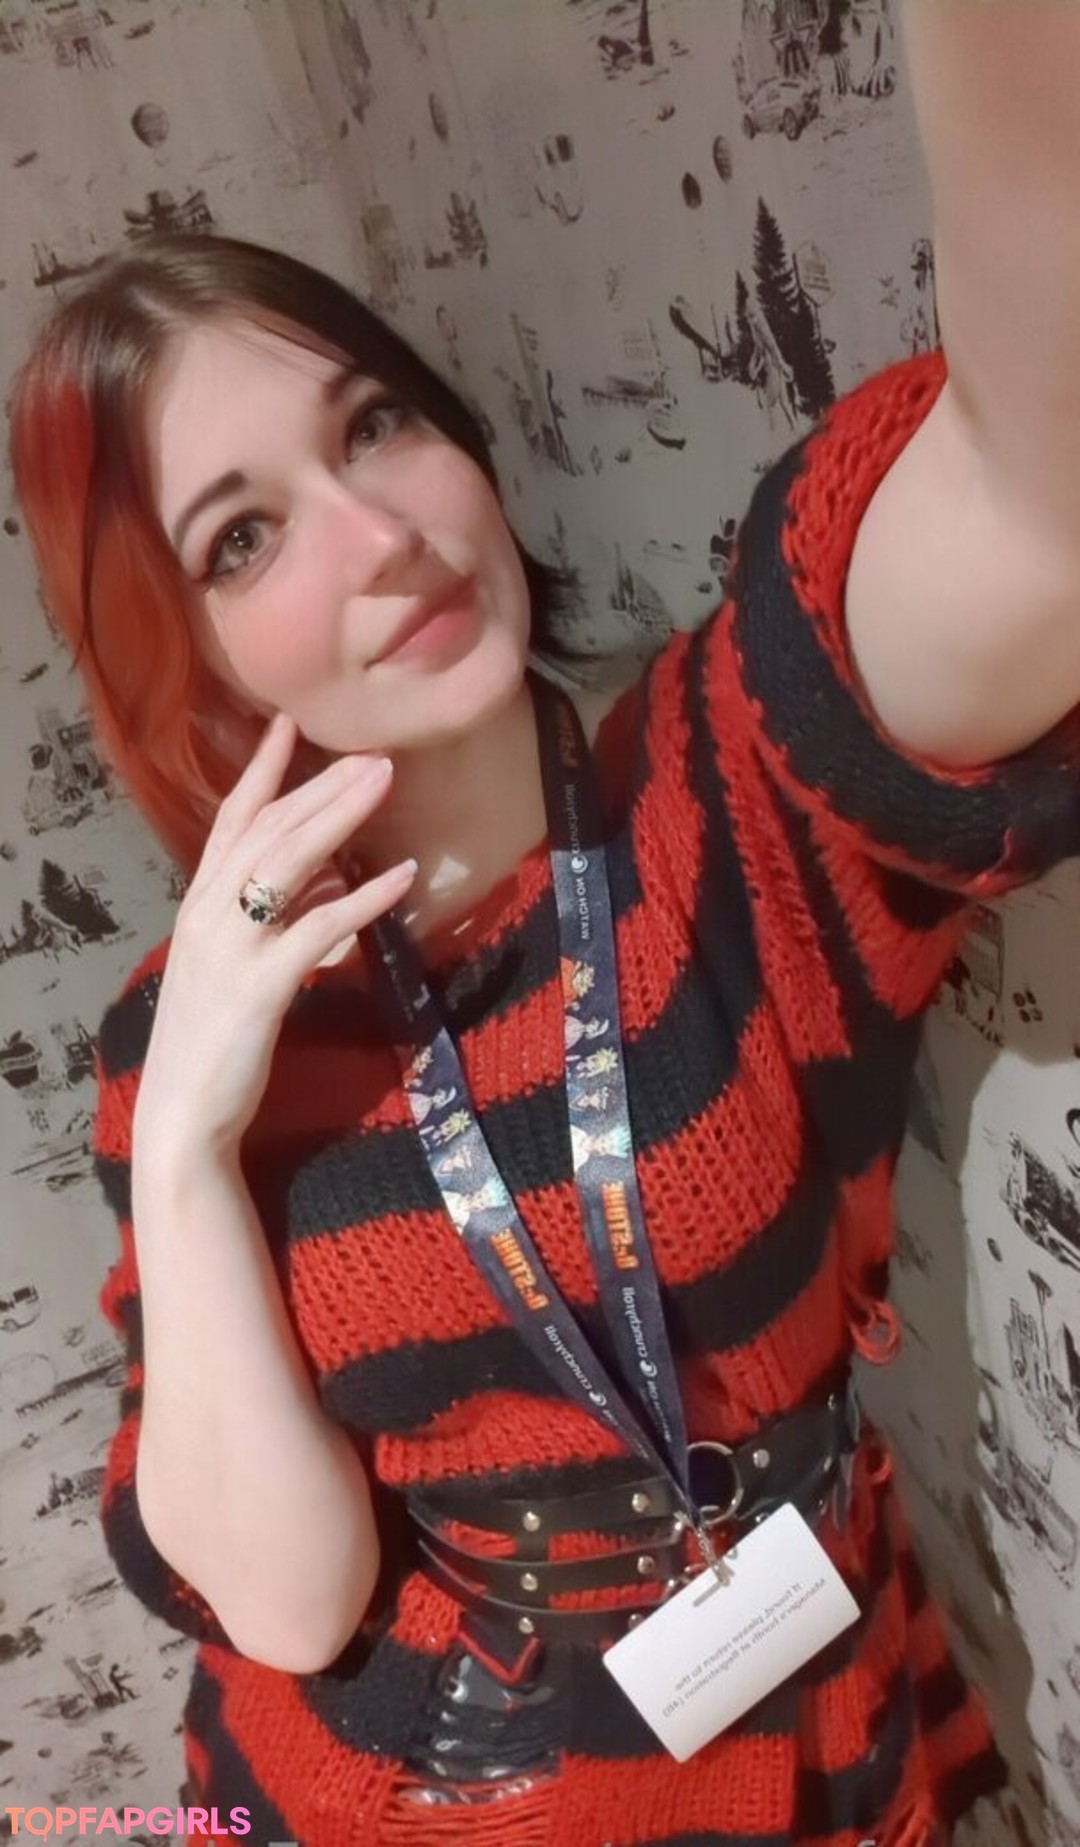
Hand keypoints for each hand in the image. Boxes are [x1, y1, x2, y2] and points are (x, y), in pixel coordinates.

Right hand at [133, 712, 415, 1155]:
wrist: (183, 1110)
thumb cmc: (214, 1039)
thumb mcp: (242, 965)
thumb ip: (279, 919)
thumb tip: (331, 879)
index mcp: (201, 904)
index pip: (232, 820)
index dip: (263, 771)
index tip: (290, 724)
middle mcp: (209, 913)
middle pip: (270, 830)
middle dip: (322, 785)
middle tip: (374, 753)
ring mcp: (231, 946)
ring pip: (287, 862)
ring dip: (339, 817)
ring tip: (384, 782)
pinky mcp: (260, 986)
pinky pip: (318, 928)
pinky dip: (362, 899)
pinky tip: (400, 878)